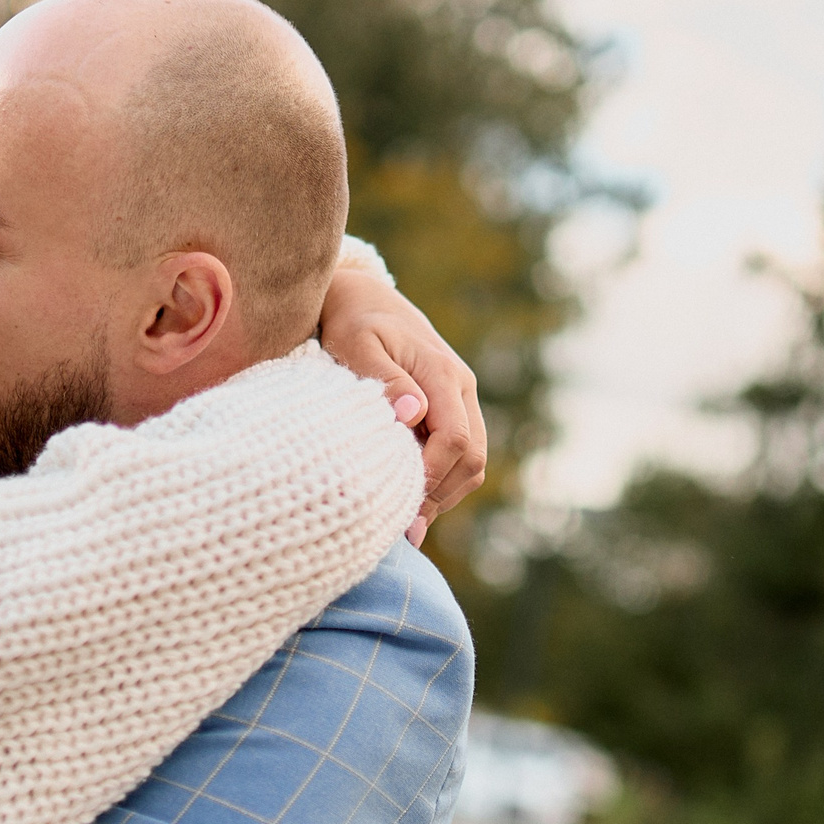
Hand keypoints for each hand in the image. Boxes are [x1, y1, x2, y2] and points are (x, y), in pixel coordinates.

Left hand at [318, 266, 486, 545]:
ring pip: (472, 463)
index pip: (456, 442)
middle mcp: (461, 388)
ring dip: (443, 494)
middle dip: (441, 495)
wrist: (359, 296)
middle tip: (401, 527)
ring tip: (403, 520)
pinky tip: (405, 499)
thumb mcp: (357, 344)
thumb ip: (385, 382)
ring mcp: (459, 399)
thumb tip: (414, 414)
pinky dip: (439, 482)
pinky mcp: (448, 409)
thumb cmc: (350, 320)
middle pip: (473, 460)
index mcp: (444, 375)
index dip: (431, 478)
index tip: (399, 505)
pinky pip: (458, 455)